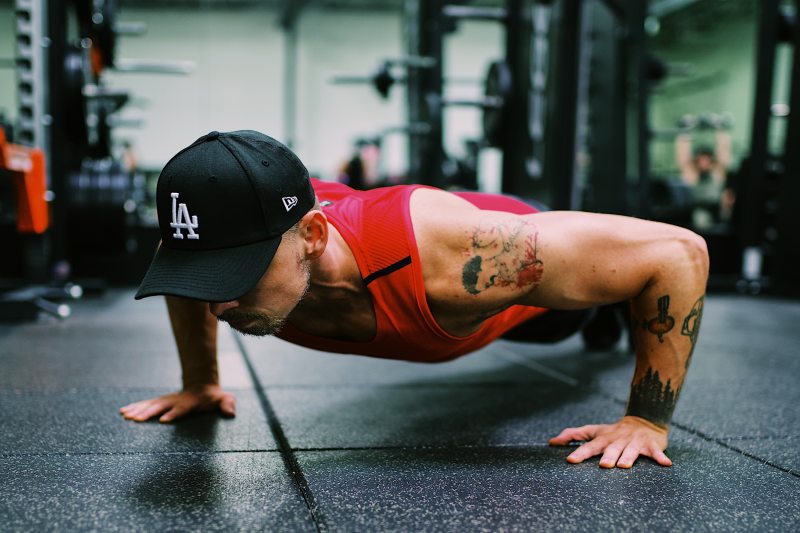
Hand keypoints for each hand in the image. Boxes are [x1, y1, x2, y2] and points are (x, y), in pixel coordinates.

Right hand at [119, 384, 235, 422]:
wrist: (202, 386)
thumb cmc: (213, 398)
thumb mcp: (224, 399)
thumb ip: (227, 404)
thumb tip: (231, 413)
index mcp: (190, 402)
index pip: (182, 408)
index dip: (174, 414)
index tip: (164, 420)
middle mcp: (175, 400)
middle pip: (161, 406)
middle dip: (148, 413)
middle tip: (136, 419)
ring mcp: (166, 400)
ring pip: (150, 405)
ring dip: (138, 410)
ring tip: (125, 415)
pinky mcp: (160, 403)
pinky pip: (145, 405)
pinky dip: (134, 408)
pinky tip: (122, 412)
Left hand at [548, 416, 670, 468]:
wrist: (643, 420)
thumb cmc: (613, 431)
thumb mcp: (593, 431)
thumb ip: (573, 435)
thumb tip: (551, 442)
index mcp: (604, 439)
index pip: (590, 446)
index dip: (580, 452)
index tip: (570, 460)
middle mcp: (618, 440)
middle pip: (611, 449)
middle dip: (608, 456)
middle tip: (603, 465)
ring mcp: (634, 442)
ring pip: (631, 450)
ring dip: (628, 457)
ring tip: (624, 465)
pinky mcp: (651, 445)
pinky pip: (656, 452)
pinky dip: (660, 457)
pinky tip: (666, 464)